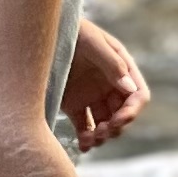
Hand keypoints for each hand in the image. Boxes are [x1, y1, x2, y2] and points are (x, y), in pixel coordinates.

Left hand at [62, 20, 149, 151]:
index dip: (131, 111)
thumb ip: (111, 64)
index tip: (117, 121)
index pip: (137, 95)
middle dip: (116, 127)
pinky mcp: (74, 105)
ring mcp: (92, 96)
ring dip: (103, 136)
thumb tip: (129, 88)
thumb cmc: (70, 30)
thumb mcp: (92, 42)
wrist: (40, 32)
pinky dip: (86, 139)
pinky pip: (84, 127)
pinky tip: (83, 146)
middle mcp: (109, 84)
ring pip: (105, 124)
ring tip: (91, 140)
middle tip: (101, 132)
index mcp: (120, 68)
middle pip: (122, 114)